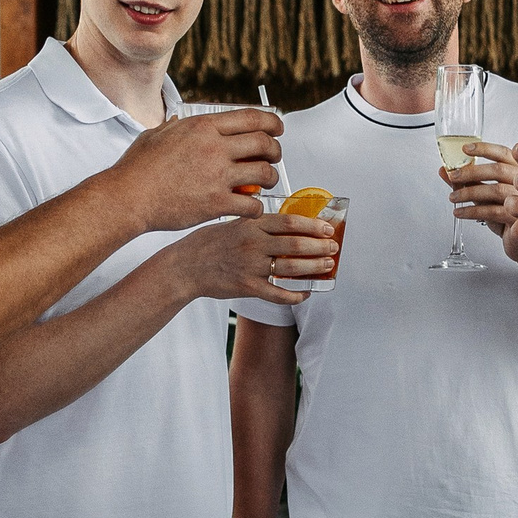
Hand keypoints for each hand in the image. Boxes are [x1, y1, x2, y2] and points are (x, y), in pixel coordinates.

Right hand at [114, 109, 281, 231]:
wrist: (128, 198)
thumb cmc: (136, 169)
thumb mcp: (156, 134)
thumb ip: (174, 125)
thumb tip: (179, 119)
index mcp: (202, 127)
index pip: (250, 118)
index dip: (271, 123)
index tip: (278, 129)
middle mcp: (214, 148)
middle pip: (264, 143)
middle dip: (275, 151)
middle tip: (274, 158)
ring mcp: (217, 176)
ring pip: (264, 174)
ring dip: (270, 179)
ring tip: (264, 184)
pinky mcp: (217, 203)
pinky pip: (252, 205)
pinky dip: (256, 208)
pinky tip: (250, 208)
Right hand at [169, 212, 335, 305]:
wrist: (184, 266)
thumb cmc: (206, 244)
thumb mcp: (231, 222)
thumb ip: (255, 222)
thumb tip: (282, 222)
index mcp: (251, 225)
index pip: (289, 222)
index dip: (313, 225)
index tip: (327, 227)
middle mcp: (253, 244)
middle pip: (295, 244)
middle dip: (320, 247)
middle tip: (333, 248)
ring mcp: (250, 266)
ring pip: (290, 268)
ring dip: (313, 268)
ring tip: (327, 266)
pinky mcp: (246, 286)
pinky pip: (276, 293)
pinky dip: (293, 295)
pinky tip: (304, 294)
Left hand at [441, 139, 517, 260]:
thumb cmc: (507, 213)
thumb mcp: (487, 193)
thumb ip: (468, 180)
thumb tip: (444, 170)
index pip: (504, 153)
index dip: (486, 149)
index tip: (466, 149)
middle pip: (499, 170)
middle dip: (472, 172)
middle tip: (453, 176)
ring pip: (496, 190)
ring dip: (471, 193)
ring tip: (453, 197)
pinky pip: (495, 212)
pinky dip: (474, 212)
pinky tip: (461, 212)